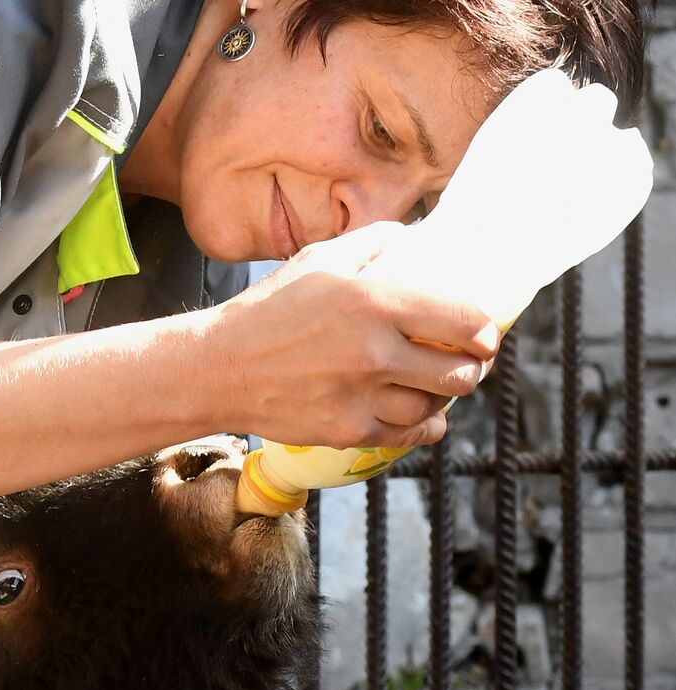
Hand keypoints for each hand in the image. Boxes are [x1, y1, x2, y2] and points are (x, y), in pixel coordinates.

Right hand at [213, 221, 500, 448]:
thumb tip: (416, 237)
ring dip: (442, 397)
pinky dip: (422, 427)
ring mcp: (361, 396)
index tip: (483, 334)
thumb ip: (374, 243)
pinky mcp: (347, 430)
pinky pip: (408, 435)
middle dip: (473, 369)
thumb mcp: (318, 259)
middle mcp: (374, 352)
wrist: (219, 368)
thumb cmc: (268, 310)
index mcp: (374, 301)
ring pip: (436, 408)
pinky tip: (417, 415)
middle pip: (462, 375)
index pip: (466, 321)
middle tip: (466, 362)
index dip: (486, 331)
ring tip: (432, 384)